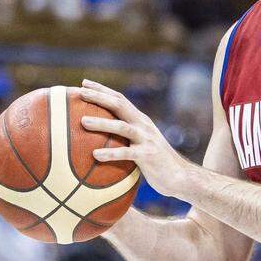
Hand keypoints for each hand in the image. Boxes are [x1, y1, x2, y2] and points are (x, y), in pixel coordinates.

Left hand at [78, 79, 192, 198]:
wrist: (181, 176)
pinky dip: (111, 153)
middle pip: (119, 104)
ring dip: (101, 123)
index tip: (84, 83)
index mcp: (140, 120)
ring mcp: (147, 139)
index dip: (102, 90)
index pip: (120, 99)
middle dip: (99, 97)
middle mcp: (143, 125)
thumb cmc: (156, 163)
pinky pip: (127, 153)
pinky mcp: (148, 156)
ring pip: (122, 126)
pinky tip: (95, 155)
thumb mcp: (141, 145)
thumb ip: (125, 139)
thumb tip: (98, 142)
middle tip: (80, 93)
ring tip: (82, 121)